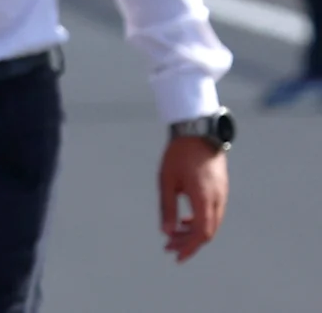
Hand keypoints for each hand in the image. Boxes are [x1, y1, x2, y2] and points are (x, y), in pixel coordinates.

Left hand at [160, 132, 226, 258]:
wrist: (198, 131)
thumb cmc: (178, 154)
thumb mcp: (167, 180)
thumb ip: (168, 207)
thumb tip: (166, 232)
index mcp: (204, 197)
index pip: (201, 232)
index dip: (190, 247)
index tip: (176, 256)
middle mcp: (217, 199)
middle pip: (207, 231)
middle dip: (188, 242)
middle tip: (168, 247)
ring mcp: (221, 194)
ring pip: (211, 223)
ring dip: (193, 232)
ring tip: (173, 236)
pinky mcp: (221, 190)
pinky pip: (213, 213)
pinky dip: (199, 221)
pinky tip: (184, 222)